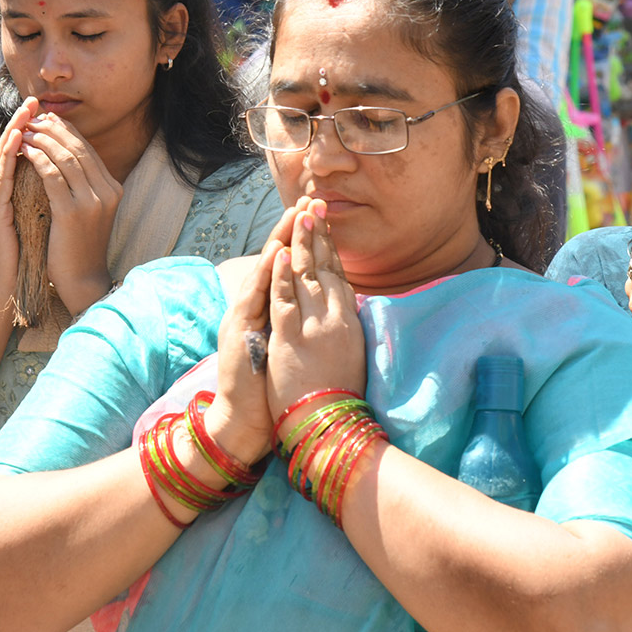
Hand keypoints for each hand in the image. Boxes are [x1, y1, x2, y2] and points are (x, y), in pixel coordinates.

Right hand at [0, 99, 35, 305]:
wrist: (13, 283)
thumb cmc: (28, 251)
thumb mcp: (36, 213)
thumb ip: (37, 191)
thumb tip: (53, 169)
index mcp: (2, 192)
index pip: (15, 152)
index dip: (26, 128)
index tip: (41, 107)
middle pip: (5, 150)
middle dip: (19, 123)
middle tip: (32, 100)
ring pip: (0, 161)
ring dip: (12, 135)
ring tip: (24, 114)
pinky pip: (2, 182)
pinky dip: (9, 159)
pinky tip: (18, 143)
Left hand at [19, 113, 122, 314]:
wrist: (81, 278)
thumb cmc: (78, 243)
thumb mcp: (87, 209)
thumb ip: (82, 183)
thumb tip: (62, 155)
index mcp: (113, 187)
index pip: (88, 149)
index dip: (64, 130)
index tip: (44, 120)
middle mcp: (107, 191)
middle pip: (78, 148)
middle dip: (52, 129)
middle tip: (30, 120)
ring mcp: (93, 201)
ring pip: (66, 158)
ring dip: (41, 140)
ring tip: (23, 132)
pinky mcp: (73, 212)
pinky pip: (52, 176)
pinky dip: (36, 158)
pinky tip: (22, 151)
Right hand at [211, 198, 308, 463]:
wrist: (243, 420)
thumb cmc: (271, 386)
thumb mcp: (286, 346)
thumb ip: (294, 320)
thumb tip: (318, 303)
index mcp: (270, 307)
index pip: (290, 266)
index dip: (305, 239)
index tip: (322, 214)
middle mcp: (254, 305)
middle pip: (277, 258)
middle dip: (293, 228)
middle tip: (310, 199)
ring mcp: (244, 315)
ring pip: (265, 270)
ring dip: (279, 240)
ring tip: (294, 214)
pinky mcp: (240, 330)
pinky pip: (254, 297)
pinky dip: (265, 275)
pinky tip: (276, 254)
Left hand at [265, 200, 365, 418]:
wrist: (328, 427)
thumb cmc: (338, 398)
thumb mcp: (351, 356)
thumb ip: (346, 330)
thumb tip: (348, 313)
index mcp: (349, 322)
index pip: (338, 276)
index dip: (332, 248)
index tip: (327, 225)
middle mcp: (335, 318)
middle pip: (325, 267)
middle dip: (318, 234)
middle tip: (314, 204)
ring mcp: (314, 327)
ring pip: (306, 275)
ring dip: (301, 243)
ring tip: (299, 215)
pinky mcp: (291, 339)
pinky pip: (285, 300)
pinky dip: (281, 275)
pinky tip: (280, 253)